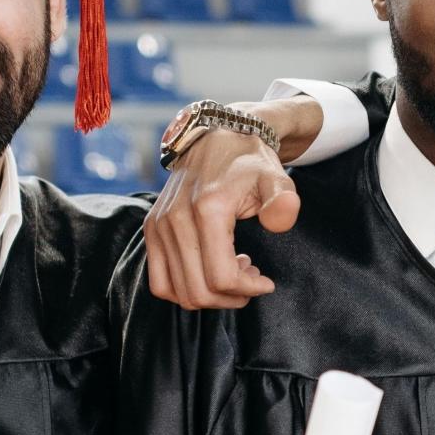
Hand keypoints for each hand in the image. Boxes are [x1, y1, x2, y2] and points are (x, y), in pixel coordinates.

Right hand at [146, 109, 310, 309]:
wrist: (216, 137)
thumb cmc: (250, 162)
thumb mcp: (275, 177)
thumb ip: (283, 199)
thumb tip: (280, 222)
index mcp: (207, 209)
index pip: (222, 277)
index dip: (248, 289)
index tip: (267, 282)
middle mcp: (176, 219)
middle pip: (199, 291)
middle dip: (231, 297)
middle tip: (251, 279)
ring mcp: (159, 225)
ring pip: (178, 292)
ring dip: (210, 294)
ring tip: (232, 271)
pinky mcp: (151, 229)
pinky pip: (160, 281)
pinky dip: (185, 288)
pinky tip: (208, 270)